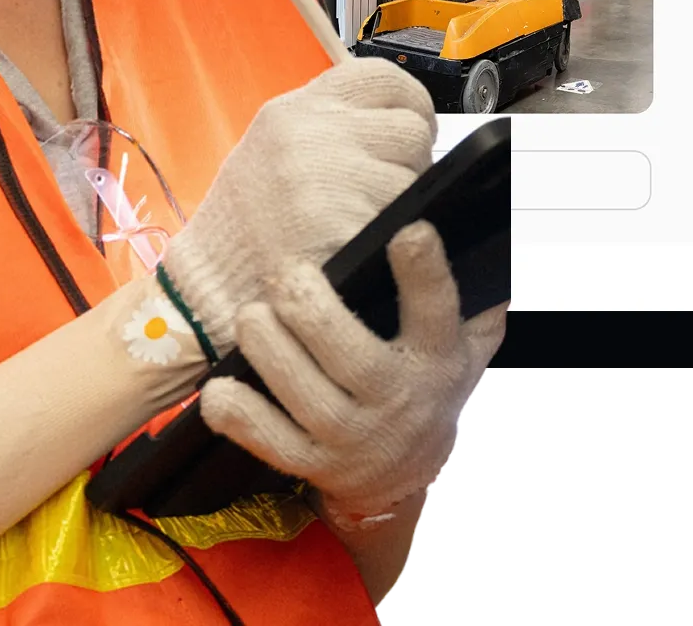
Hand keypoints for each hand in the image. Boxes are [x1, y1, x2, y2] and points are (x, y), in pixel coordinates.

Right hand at [159, 59, 436, 356]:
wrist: (214, 281)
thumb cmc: (248, 218)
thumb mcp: (275, 145)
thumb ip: (329, 123)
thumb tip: (397, 123)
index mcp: (297, 108)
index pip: (382, 78)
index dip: (409, 104)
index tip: (407, 130)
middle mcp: (314, 134)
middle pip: (409, 129)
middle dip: (411, 161)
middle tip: (386, 188)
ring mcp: (332, 181)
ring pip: (415, 181)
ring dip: (404, 205)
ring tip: (367, 221)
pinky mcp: (350, 228)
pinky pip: (405, 226)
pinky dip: (395, 241)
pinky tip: (364, 248)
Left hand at [198, 220, 506, 520]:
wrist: (407, 472)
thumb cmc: (425, 375)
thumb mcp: (466, 338)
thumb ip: (473, 289)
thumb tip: (474, 219)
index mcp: (436, 357)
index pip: (436, 313)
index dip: (425, 275)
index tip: (409, 232)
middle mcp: (396, 400)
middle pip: (358, 361)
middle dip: (314, 314)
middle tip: (286, 276)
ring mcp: (352, 437)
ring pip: (309, 400)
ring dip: (272, 353)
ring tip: (250, 315)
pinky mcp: (313, 462)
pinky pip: (273, 444)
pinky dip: (241, 418)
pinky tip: (218, 389)